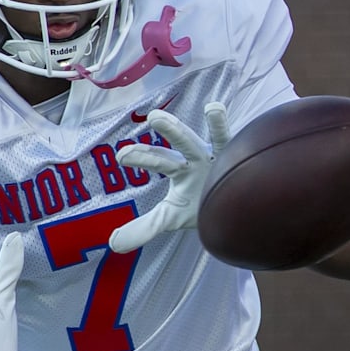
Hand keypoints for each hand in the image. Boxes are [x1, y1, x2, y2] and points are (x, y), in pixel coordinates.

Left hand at [108, 102, 229, 253]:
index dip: (141, 156)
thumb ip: (144, 228)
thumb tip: (113, 243)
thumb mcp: (171, 217)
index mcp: (180, 169)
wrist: (233, 215)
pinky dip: (225, 129)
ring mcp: (217, 158)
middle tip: (153, 117)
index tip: (121, 157)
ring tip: (211, 107)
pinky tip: (218, 110)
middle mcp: (196, 159)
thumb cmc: (200, 207)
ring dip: (209, 126)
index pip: (158, 160)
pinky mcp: (237, 161)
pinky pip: (233, 145)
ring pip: (212, 142)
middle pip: (182, 143)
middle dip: (170, 130)